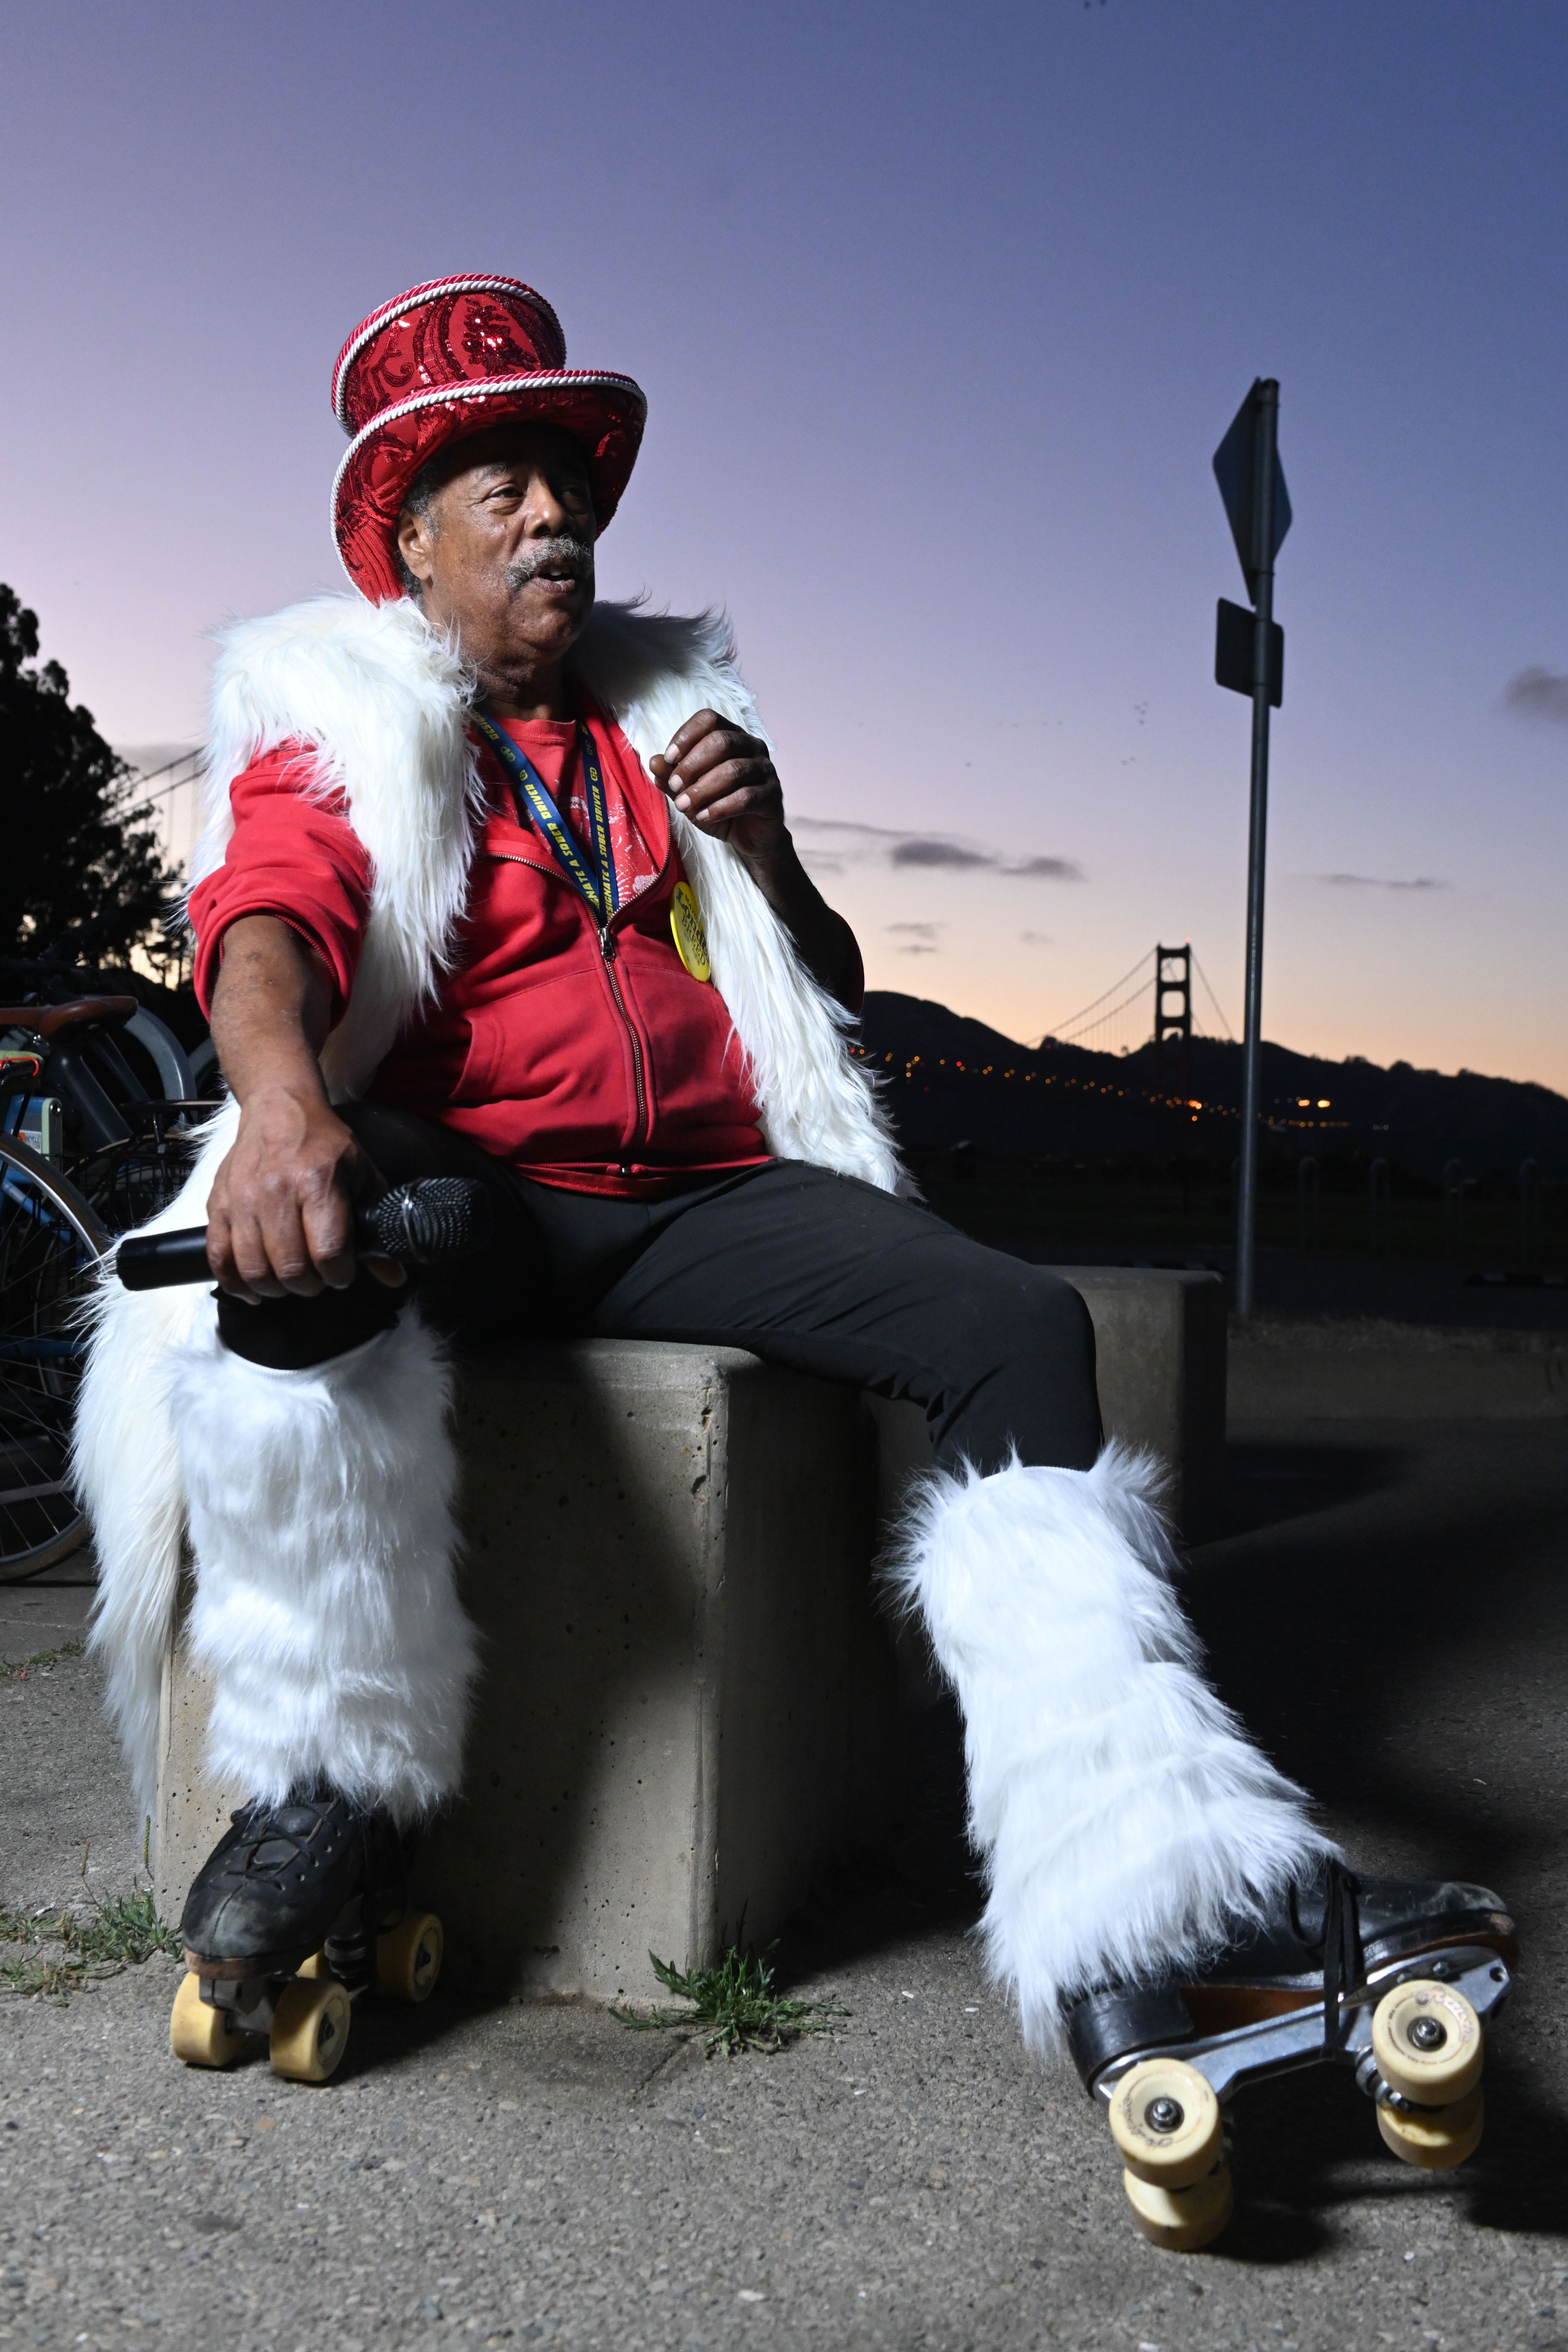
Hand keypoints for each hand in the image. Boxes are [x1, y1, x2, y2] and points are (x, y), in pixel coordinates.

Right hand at [204, 1085, 405, 1300]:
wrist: (278, 1108)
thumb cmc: (323, 1142)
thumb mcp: (362, 1175)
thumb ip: (376, 1224)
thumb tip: (394, 1275)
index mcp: (318, 1184)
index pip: (328, 1252)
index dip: (339, 1274)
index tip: (342, 1273)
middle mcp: (277, 1193)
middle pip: (291, 1267)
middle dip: (310, 1285)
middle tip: (317, 1279)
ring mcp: (243, 1200)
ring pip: (254, 1269)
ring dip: (276, 1287)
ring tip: (290, 1280)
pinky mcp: (218, 1204)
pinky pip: (218, 1256)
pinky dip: (234, 1281)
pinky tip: (252, 1287)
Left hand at [649, 710, 786, 865]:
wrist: (749, 836)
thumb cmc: (719, 807)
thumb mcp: (689, 793)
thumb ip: (672, 777)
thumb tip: (653, 761)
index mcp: (732, 736)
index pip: (709, 719)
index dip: (686, 735)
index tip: (668, 758)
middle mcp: (752, 746)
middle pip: (721, 741)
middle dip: (692, 764)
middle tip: (675, 786)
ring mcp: (766, 769)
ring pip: (733, 771)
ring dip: (703, 789)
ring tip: (683, 806)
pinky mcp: (773, 795)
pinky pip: (746, 797)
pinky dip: (720, 807)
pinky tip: (703, 817)